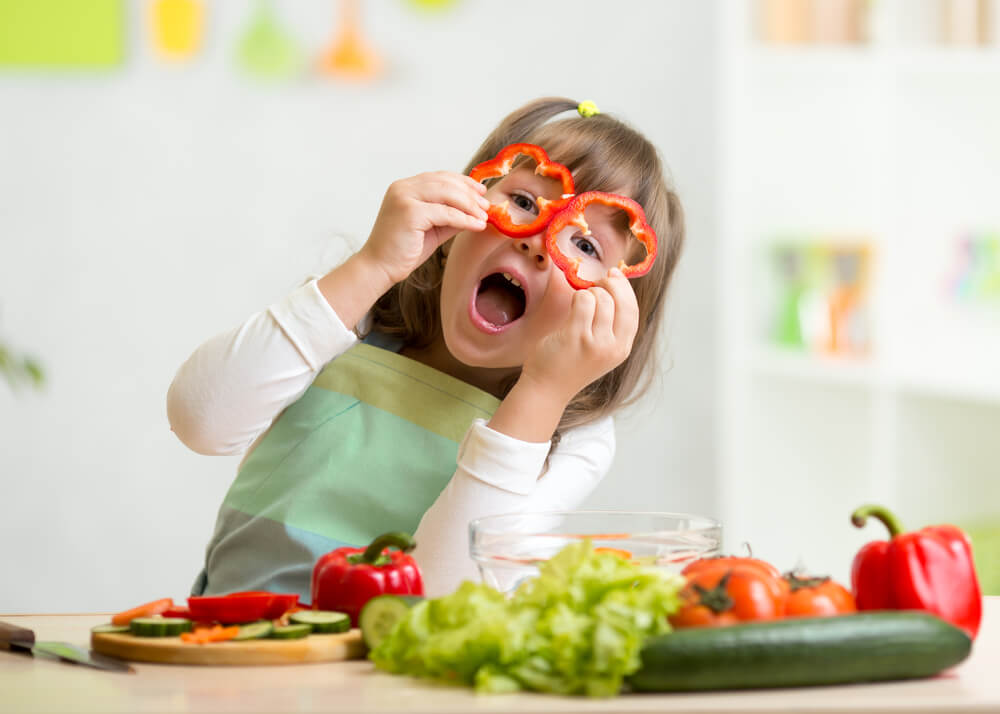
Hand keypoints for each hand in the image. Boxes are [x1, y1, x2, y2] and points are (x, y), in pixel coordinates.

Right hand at [359, 172, 489, 285]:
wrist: (379, 268)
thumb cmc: (403, 250)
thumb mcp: (433, 228)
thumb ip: (451, 216)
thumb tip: (477, 210)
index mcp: (405, 187)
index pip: (440, 177)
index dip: (463, 182)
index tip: (480, 191)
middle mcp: (403, 188)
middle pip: (446, 182)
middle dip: (470, 194)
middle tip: (486, 206)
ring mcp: (404, 198)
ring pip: (447, 194)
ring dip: (470, 205)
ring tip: (483, 216)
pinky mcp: (409, 213)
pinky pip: (445, 213)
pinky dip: (464, 219)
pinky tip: (476, 225)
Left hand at [521, 268, 640, 403]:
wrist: (547, 388)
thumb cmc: (570, 364)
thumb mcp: (600, 350)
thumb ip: (610, 325)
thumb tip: (614, 285)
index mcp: (622, 349)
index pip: (633, 311)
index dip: (625, 290)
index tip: (615, 275)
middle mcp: (613, 347)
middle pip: (622, 302)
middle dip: (610, 285)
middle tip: (596, 283)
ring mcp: (596, 342)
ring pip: (601, 298)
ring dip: (588, 293)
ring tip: (579, 303)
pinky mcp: (576, 336)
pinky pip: (582, 301)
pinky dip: (577, 296)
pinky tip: (571, 306)